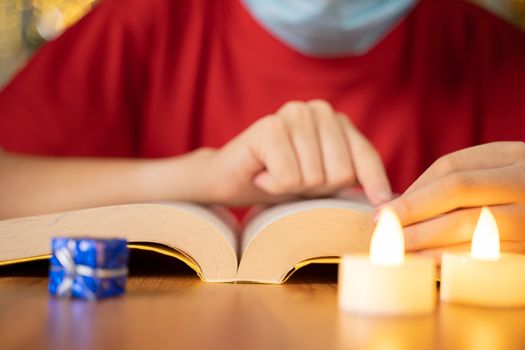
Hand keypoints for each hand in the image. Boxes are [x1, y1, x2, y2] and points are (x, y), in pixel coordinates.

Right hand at [199, 100, 390, 206]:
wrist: (229, 179)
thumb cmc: (278, 180)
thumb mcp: (321, 181)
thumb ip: (348, 179)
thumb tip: (389, 202)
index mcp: (336, 121)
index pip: (364, 155)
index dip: (374, 183)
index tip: (382, 205)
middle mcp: (318, 110)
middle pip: (341, 173)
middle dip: (316, 190)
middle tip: (292, 181)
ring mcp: (294, 113)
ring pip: (314, 178)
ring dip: (292, 189)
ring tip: (275, 176)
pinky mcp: (270, 127)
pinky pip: (290, 178)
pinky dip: (273, 186)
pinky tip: (262, 175)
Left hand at [382, 142, 524, 261]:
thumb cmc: (524, 176)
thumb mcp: (499, 160)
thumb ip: (457, 172)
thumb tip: (405, 199)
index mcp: (516, 161)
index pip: (452, 175)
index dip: (414, 196)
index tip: (384, 212)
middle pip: (458, 204)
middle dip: (413, 221)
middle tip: (383, 234)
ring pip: (471, 235)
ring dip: (428, 246)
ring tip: (397, 251)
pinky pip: (487, 259)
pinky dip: (454, 262)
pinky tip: (429, 263)